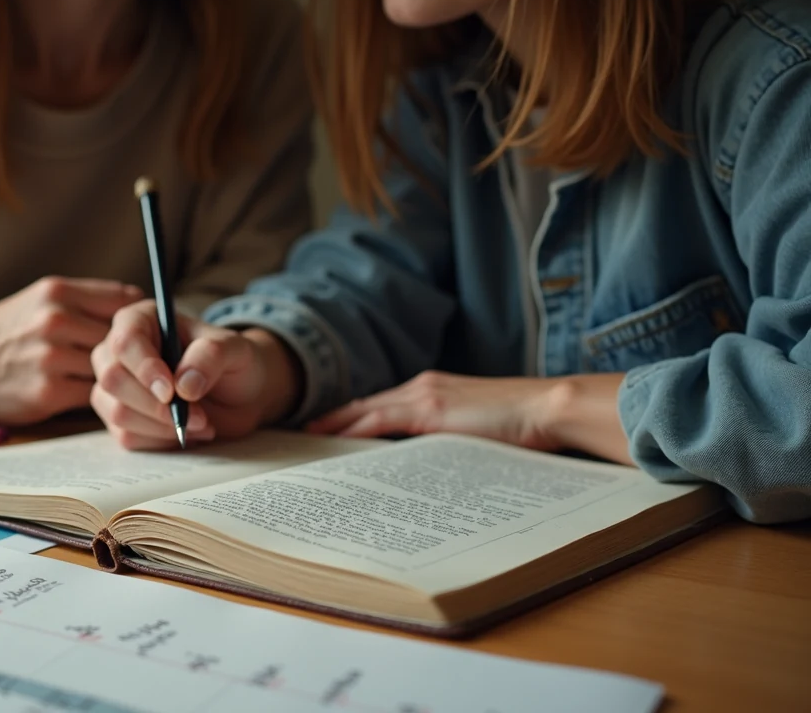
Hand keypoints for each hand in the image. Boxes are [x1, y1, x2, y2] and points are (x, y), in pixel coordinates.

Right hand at [0, 276, 143, 424]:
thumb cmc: (8, 331)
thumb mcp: (40, 300)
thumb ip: (85, 300)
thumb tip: (137, 304)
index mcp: (57, 291)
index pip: (124, 299)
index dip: (137, 317)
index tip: (140, 329)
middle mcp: (55, 321)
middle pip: (121, 337)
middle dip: (127, 350)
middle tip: (127, 358)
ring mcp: (51, 358)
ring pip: (108, 367)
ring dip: (109, 374)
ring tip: (101, 375)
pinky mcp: (48, 392)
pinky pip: (91, 394)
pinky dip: (92, 394)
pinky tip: (81, 389)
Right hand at [90, 300, 301, 449]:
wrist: (239, 395)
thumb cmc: (232, 362)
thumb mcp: (234, 349)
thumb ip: (211, 356)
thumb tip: (183, 385)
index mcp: (140, 320)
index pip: (126, 341)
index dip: (145, 368)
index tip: (172, 392)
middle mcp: (118, 351)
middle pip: (113, 379)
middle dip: (155, 405)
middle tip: (197, 414)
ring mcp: (114, 387)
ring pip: (117, 412)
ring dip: (162, 426)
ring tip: (200, 422)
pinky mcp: (119, 418)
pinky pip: (127, 436)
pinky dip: (162, 440)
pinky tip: (186, 430)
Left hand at [305, 371, 627, 456]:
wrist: (549, 408)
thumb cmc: (522, 424)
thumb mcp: (476, 432)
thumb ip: (447, 439)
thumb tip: (425, 466)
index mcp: (433, 390)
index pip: (381, 405)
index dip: (351, 416)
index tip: (326, 430)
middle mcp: (421, 386)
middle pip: (365, 404)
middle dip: (333, 419)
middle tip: (303, 435)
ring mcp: (424, 395)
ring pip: (366, 410)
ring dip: (336, 425)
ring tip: (308, 441)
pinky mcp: (430, 409)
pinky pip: (381, 420)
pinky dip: (356, 430)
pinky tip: (337, 443)